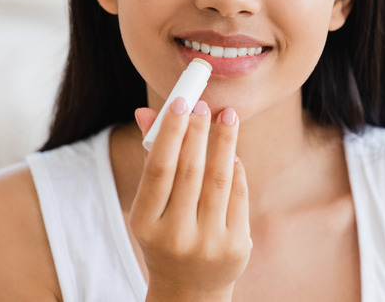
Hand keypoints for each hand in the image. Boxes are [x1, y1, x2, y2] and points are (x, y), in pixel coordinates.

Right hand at [131, 97, 251, 301]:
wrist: (189, 288)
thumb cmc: (166, 234)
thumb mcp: (151, 205)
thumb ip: (152, 159)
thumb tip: (147, 110)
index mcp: (146, 223)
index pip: (159, 169)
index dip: (170, 132)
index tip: (181, 103)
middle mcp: (176, 235)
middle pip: (191, 171)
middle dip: (199, 133)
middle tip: (205, 105)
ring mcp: (208, 243)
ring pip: (219, 180)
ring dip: (225, 143)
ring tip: (228, 116)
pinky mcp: (236, 245)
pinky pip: (238, 196)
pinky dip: (236, 170)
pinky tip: (233, 154)